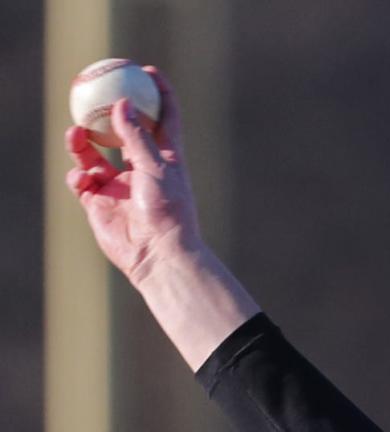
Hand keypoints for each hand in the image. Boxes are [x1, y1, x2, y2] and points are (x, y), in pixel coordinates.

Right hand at [64, 66, 201, 285]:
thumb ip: (136, 136)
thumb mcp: (156, 168)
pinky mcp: (99, 204)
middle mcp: (140, 169)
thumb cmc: (168, 213)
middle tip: (90, 93)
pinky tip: (82, 178)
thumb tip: (121, 102)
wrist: (159, 257)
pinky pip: (80, 180)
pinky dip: (76, 174)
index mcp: (164, 158)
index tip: (145, 71)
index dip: (158, 93)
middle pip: (119, 131)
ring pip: (91, 153)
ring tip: (75, 134)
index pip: (163, 119)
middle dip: (103, 112)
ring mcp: (117, 186)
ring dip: (79, 141)